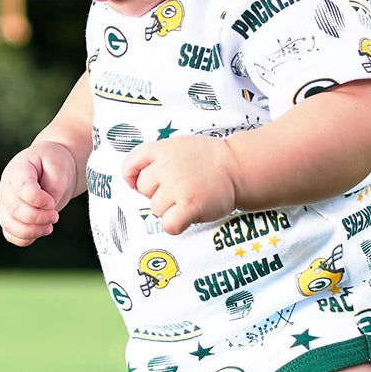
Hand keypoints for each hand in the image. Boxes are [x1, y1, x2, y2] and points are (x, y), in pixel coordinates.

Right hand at [0, 142, 78, 245]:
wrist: (51, 168)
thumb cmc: (53, 164)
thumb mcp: (58, 167)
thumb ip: (53, 188)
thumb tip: (48, 210)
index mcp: (17, 171)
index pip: (21, 188)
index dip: (37, 199)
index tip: (51, 203)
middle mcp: (6, 188)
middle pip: (15, 209)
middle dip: (37, 218)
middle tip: (55, 216)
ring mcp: (5, 205)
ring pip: (10, 225)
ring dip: (32, 231)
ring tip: (49, 227)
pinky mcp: (10, 218)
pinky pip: (11, 235)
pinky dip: (25, 239)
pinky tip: (41, 231)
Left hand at [122, 136, 238, 233]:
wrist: (239, 167)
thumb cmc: (212, 160)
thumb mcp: (180, 146)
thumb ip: (158, 158)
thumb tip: (135, 181)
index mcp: (163, 149)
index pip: (131, 163)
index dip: (131, 177)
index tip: (135, 184)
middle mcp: (167, 166)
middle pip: (143, 189)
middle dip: (158, 192)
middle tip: (180, 189)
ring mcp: (177, 185)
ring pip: (156, 208)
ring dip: (170, 208)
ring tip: (190, 198)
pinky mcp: (189, 205)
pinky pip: (168, 224)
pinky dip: (175, 225)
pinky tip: (188, 216)